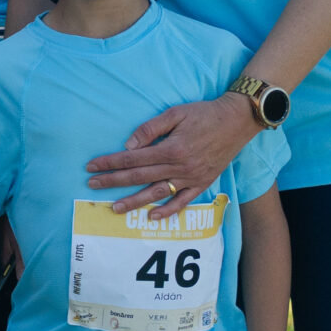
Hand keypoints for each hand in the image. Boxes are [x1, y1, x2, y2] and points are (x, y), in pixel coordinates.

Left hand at [87, 94, 257, 214]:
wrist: (238, 120)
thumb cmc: (204, 113)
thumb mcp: (175, 113)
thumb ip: (150, 129)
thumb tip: (128, 146)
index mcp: (171, 148)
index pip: (132, 159)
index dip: (110, 163)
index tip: (92, 167)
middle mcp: (180, 166)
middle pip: (140, 177)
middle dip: (113, 181)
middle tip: (92, 185)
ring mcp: (192, 177)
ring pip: (158, 193)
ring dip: (135, 202)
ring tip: (115, 208)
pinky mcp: (204, 182)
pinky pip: (184, 200)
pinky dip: (169, 210)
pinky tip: (152, 217)